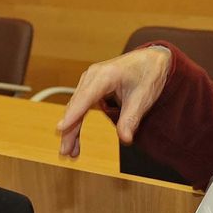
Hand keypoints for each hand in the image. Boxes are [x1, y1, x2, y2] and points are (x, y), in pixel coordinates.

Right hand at [55, 47, 170, 157]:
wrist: (151, 60)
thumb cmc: (148, 74)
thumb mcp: (143, 98)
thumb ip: (131, 119)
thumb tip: (125, 139)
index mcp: (106, 75)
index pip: (86, 97)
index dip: (74, 114)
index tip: (61, 128)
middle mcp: (92, 76)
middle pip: (76, 105)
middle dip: (69, 130)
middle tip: (66, 152)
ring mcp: (89, 81)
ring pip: (75, 107)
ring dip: (71, 129)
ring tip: (69, 152)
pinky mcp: (90, 87)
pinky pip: (80, 106)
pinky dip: (76, 122)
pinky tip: (75, 139)